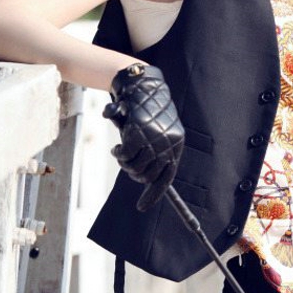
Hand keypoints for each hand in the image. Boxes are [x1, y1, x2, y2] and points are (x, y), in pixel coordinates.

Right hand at [103, 63, 184, 211]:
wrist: (142, 85)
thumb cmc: (146, 110)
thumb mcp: (155, 131)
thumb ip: (152, 151)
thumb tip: (144, 176)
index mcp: (176, 145)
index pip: (166, 178)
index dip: (153, 195)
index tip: (141, 207)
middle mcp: (169, 144)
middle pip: (148, 176)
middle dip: (133, 174)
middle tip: (125, 163)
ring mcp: (155, 140)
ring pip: (135, 168)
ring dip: (124, 163)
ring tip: (120, 153)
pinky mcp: (139, 134)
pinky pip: (126, 156)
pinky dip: (119, 155)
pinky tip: (116, 148)